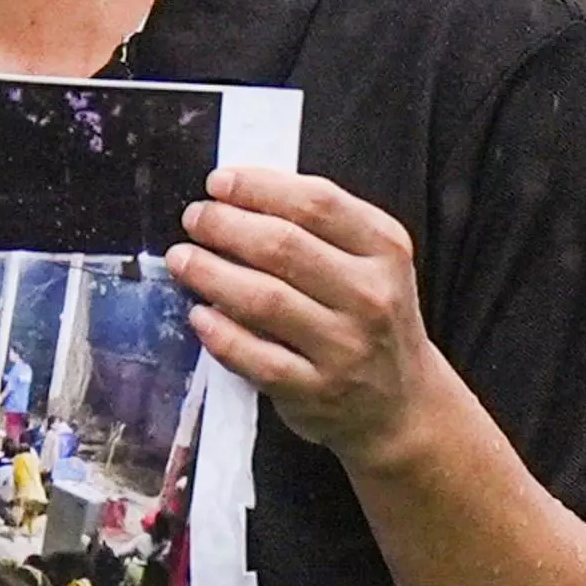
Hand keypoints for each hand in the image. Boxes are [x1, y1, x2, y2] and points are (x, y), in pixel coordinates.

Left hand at [171, 166, 455, 468]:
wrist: (402, 403)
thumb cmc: (371, 318)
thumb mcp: (372, 263)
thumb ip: (321, 227)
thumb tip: (240, 195)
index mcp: (386, 251)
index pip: (318, 203)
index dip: (259, 187)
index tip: (219, 182)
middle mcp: (371, 296)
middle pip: (284, 246)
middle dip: (225, 225)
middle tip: (195, 218)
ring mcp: (345, 347)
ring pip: (264, 299)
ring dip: (210, 273)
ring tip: (183, 259)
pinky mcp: (315, 390)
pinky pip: (255, 357)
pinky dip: (220, 333)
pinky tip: (200, 315)